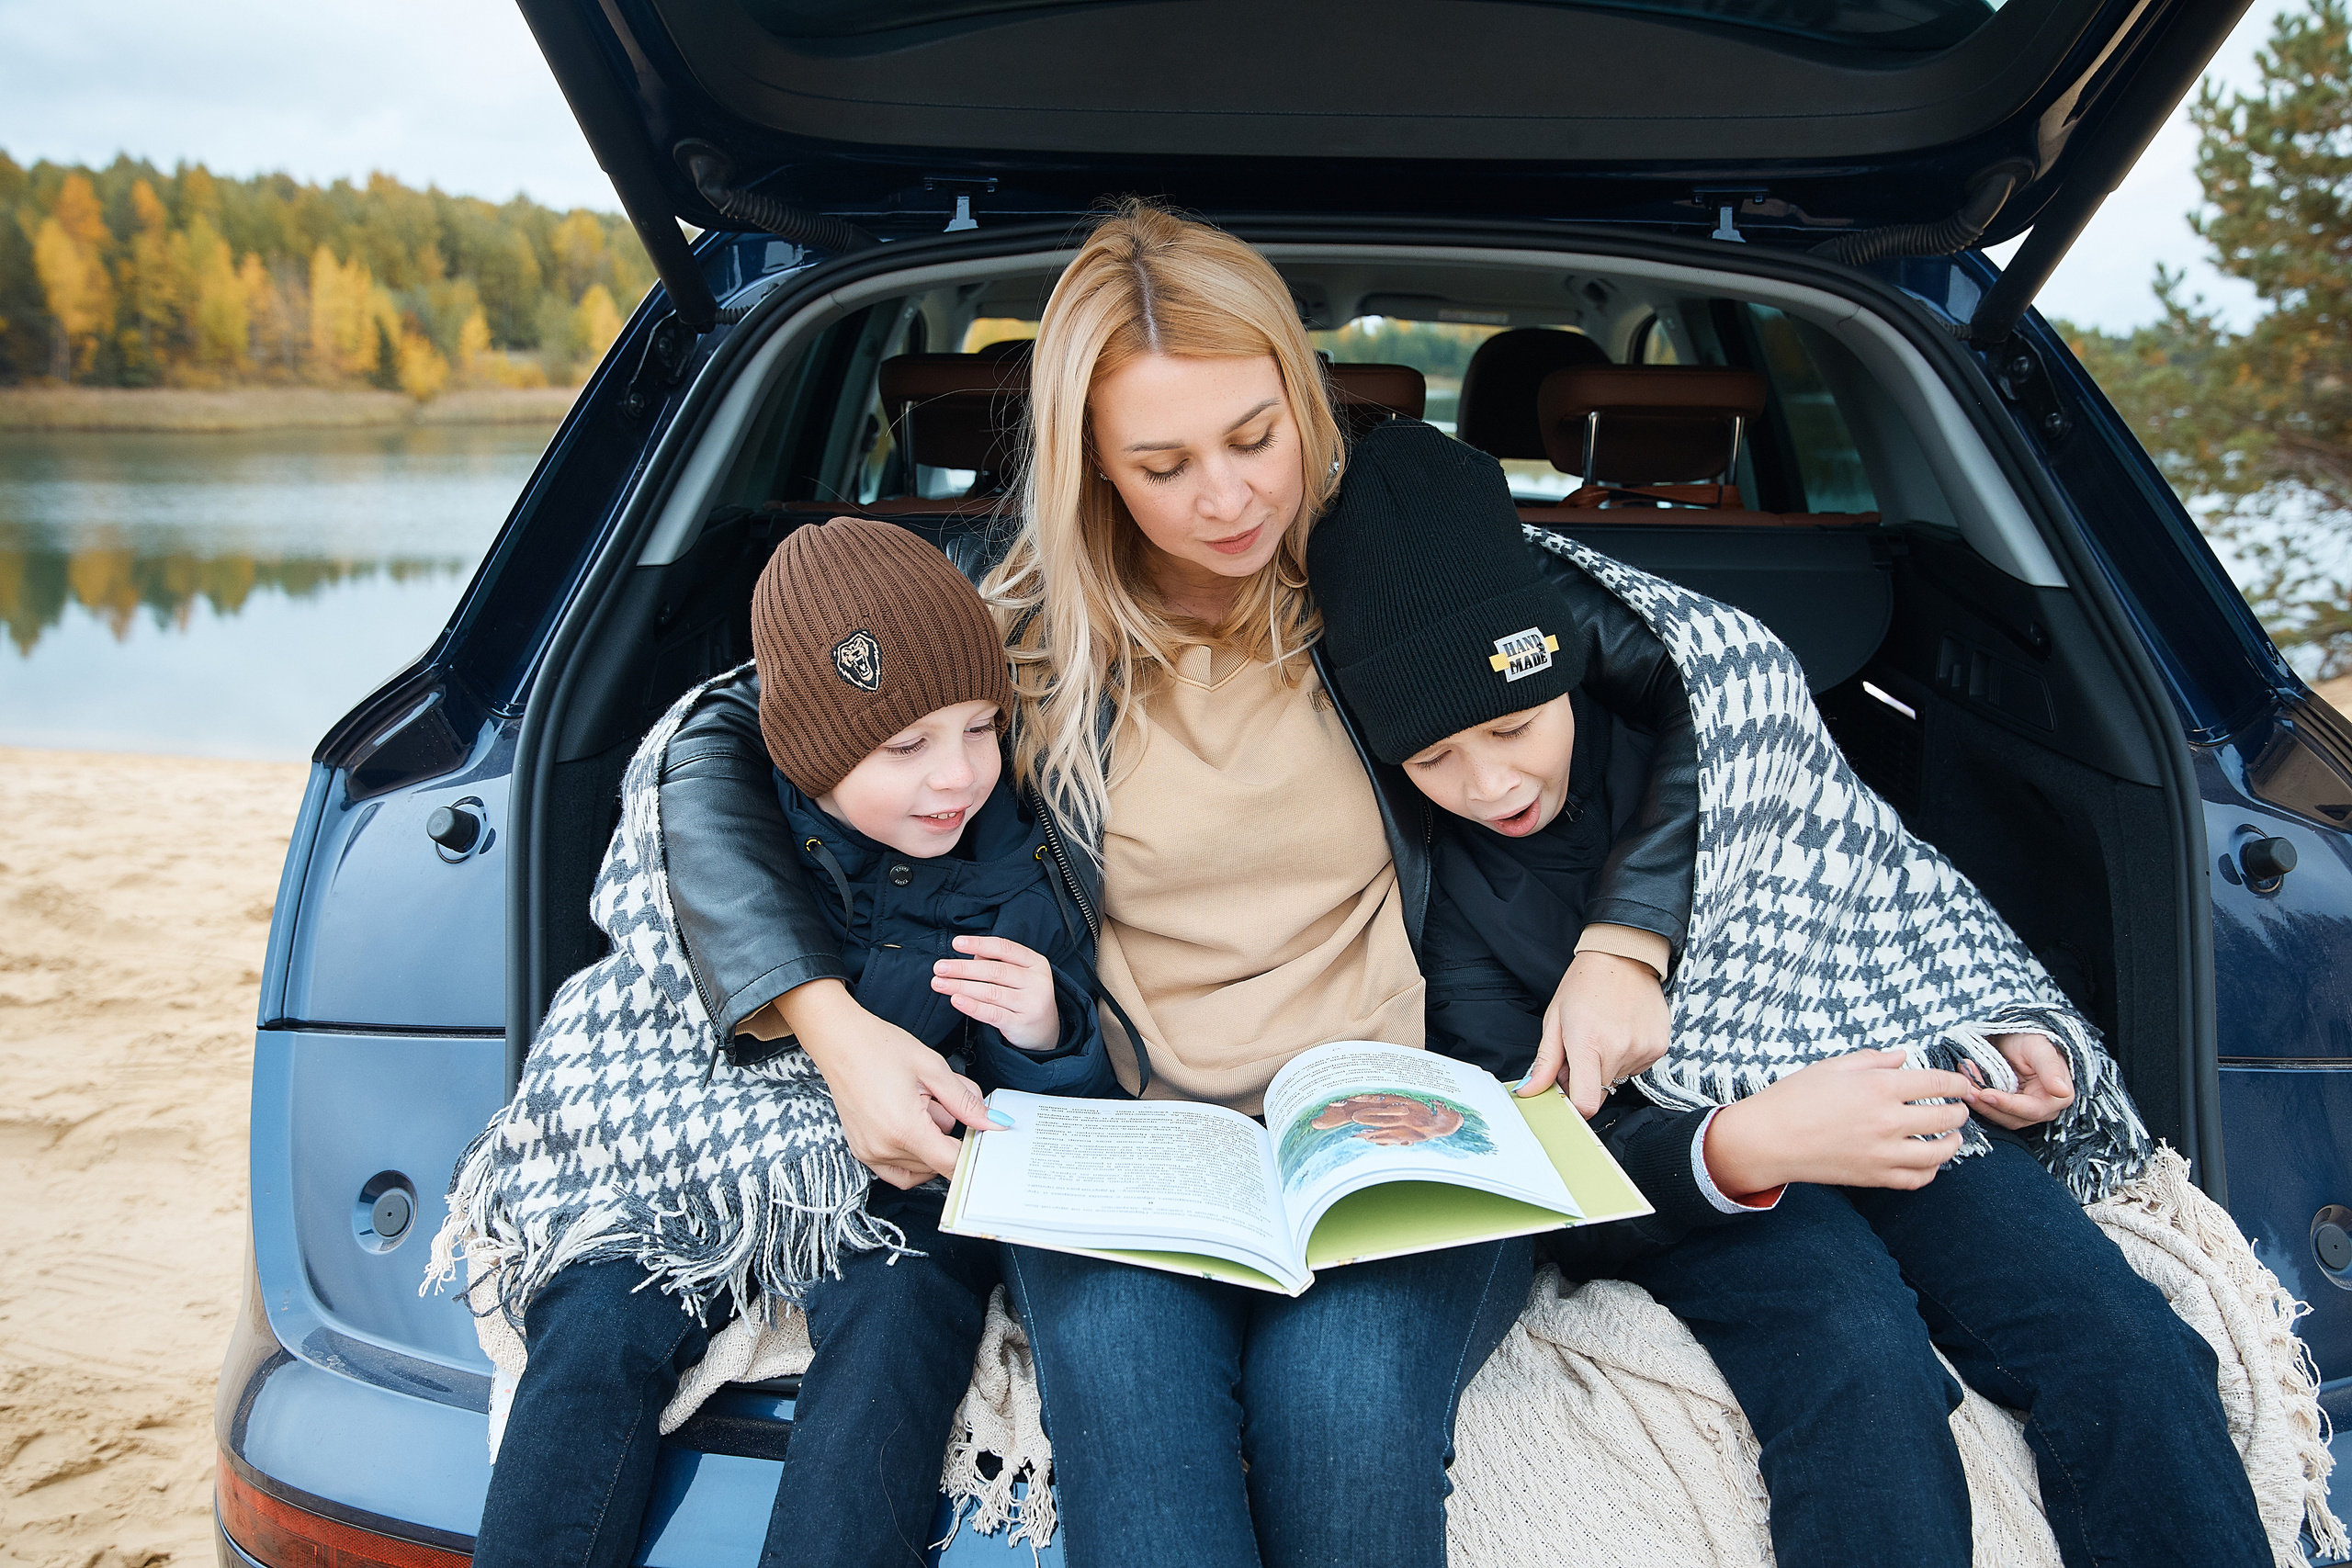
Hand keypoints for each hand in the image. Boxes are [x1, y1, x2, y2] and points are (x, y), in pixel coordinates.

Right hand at [774, 978, 1002, 1187]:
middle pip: (937, 1161)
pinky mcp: (862, 1152)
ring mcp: (870, 1153)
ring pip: (921, 1166)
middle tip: (940, 1098)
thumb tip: (992, 1122)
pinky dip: (914, 1155)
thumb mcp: (932, 1068)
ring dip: (930, 1142)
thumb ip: (965, 1100)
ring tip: (921, 1104)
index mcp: (904, 1129)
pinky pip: (899, 1170)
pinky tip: (913, 1123)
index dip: (972, 1151)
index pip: (951, 1162)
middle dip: (949, 1134)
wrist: (840, 1040)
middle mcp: (884, 1148)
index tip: (983, 1136)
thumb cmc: (880, 1047)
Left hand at [931, 936, 1060, 1051]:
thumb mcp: (1020, 975)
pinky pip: (992, 1013)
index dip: (979, 944)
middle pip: (994, 970)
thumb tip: (972, 955)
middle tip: (939, 968)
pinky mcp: (1021, 1023)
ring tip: (940, 984)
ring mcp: (1031, 1003)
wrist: (1047, 1032)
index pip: (1004, 948)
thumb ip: (997, 963)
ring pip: (990, 992)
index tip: (956, 943)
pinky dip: (972, 1006)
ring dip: (960, 987)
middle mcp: (1037, 981)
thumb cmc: (1026, 997)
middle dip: (963, 968)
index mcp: (1036, 963)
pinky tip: (956, 1000)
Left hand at [1520, 950, 1669, 1116]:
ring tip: (1604, 1033)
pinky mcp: (1659, 1046)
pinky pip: (1638, 1066)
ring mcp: (1643, 1049)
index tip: (1569, 1093)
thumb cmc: (1584, 985)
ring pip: (1619, 1078)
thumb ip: (1545, 1062)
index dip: (1576, 1105)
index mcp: (1588, 1043)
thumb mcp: (1555, 1020)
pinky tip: (1622, 1031)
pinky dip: (1627, 1056)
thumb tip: (1529, 1091)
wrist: (1623, 956)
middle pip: (1601, 1091)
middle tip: (1582, 1049)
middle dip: (1587, 1078)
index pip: (1586, 1102)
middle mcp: (1619, 1049)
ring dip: (1607, 1065)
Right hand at [1702, 1049, 1977, 1194]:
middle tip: (1959, 1108)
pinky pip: (1917, 1178)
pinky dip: (1930, 1171)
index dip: (1958, 1082)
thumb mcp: (1832, 1067)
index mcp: (1878, 1087)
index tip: (1962, 1084)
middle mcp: (1888, 1120)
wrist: (1767, 1139)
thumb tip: (1902, 1057)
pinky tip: (1929, 1162)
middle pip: (1946, 1117)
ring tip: (1952, 1137)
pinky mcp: (1874, 1176)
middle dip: (1960, 1111)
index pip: (1937, 1083)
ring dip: (1953, 1143)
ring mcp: (1883, 1152)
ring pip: (1940, 1153)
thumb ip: (1873, 1060)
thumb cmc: (1793, 1097)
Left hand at [1966, 1031, 2075, 1129]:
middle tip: (1965, 1086)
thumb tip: (2062, 1091)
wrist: (2017, 1035)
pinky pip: (1989, 1109)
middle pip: (2011, 1118)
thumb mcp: (2040, 1049)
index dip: (2006, 1104)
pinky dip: (1976, 1098)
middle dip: (1986, 1103)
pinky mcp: (2007, 1108)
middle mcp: (2043, 1110)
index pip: (2031, 1110)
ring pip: (1998, 1116)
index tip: (1985, 1094)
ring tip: (1964, 1078)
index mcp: (2058, 1098)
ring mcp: (2023, 1111)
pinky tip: (1967, 1080)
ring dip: (1978, 1101)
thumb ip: (2051, 1070)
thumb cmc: (2032, 1039)